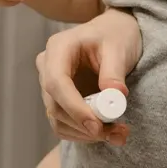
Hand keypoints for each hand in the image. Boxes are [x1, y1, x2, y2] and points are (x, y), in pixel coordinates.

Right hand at [35, 8, 142, 144]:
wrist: (114, 33)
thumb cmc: (115, 35)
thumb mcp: (119, 48)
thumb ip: (114, 72)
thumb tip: (115, 97)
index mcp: (58, 49)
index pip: (56, 83)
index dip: (74, 108)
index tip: (96, 126)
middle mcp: (47, 68)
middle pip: (55, 106)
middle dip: (84, 125)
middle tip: (116, 133)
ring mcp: (51, 85)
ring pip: (58, 119)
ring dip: (85, 134)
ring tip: (117, 134)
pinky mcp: (60, 100)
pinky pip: (64, 124)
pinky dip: (84, 134)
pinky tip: (107, 132)